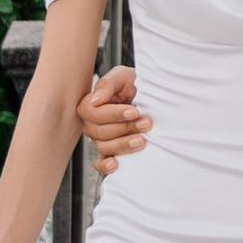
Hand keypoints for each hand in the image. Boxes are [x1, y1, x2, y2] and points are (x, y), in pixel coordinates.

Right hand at [74, 63, 152, 177]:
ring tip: (142, 139)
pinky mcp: (111, 152)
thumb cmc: (133, 84)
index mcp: (91, 105)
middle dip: (125, 127)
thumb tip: (96, 99)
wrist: (151, 96)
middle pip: (100, 131)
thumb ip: (108, 84)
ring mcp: (101, 140)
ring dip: (124, 144)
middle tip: (146, 123)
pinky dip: (105, 166)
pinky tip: (116, 163)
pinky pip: (100, 164)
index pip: (92, 112)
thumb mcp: (123, 76)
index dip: (113, 114)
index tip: (134, 111)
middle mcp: (93, 124)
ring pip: (104, 147)